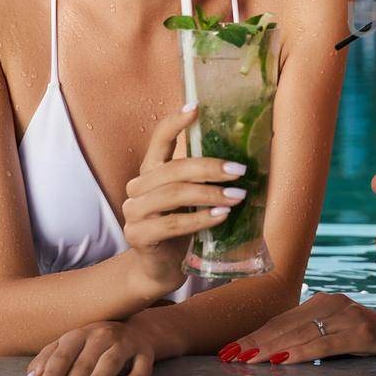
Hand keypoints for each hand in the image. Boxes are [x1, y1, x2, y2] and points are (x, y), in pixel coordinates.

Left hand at [24, 320, 154, 375]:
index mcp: (81, 333)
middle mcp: (104, 335)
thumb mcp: (69, 347)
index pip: (64, 351)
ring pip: (111, 361)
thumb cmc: (93, 344)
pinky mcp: (145, 353)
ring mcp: (126, 343)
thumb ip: (47, 362)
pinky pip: (142, 367)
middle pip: (87, 359)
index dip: (54, 370)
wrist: (137, 330)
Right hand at [121, 106, 251, 295]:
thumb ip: (203, 179)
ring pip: (172, 194)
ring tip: (237, 196)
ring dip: (209, 193)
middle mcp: (138, 186)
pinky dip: (200, 218)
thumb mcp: (193, 199)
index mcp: (152, 171)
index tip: (196, 107)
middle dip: (210, 167)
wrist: (162, 268)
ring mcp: (134, 211)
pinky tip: (221, 216)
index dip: (175, 122)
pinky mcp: (138, 235)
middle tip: (239, 170)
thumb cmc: (183, 227)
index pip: (159, 139)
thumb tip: (241, 160)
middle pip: (174, 169)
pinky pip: (171, 224)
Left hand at [220, 292, 375, 363]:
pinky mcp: (360, 332)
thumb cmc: (368, 342)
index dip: (255, 335)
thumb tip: (269, 353)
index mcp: (324, 302)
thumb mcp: (336, 334)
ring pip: (300, 334)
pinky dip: (300, 353)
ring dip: (270, 349)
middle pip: (286, 326)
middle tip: (228, 357)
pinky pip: (324, 345)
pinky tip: (281, 361)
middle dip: (254, 343)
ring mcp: (348, 316)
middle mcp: (334, 303)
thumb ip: (309, 336)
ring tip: (246, 360)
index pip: (281, 320)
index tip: (230, 349)